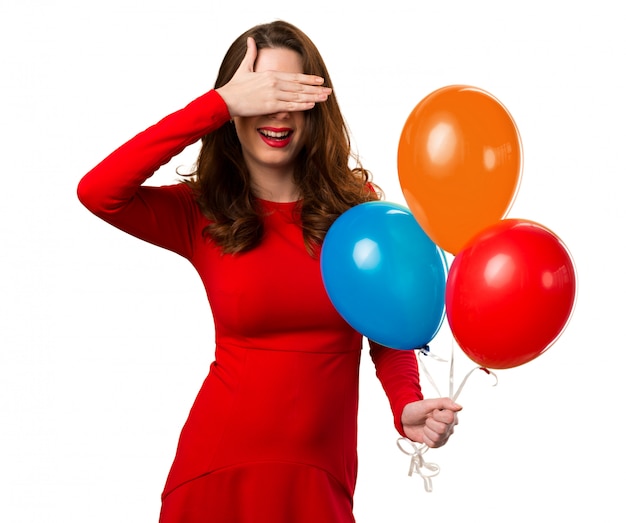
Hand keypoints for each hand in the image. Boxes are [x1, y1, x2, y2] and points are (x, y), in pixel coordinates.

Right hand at [216, 37, 331, 116]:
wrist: (226, 99)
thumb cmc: (235, 86)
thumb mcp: (244, 67)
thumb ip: (251, 54)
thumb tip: (251, 40)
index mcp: (270, 75)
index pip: (294, 77)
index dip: (309, 79)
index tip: (319, 80)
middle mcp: (274, 83)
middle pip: (300, 87)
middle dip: (316, 89)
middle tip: (328, 91)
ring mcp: (273, 95)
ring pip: (298, 96)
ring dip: (313, 97)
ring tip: (324, 98)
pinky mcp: (270, 106)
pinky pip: (290, 106)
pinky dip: (302, 105)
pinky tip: (312, 105)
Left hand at [401, 398, 461, 447]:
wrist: (406, 419)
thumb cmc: (417, 409)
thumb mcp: (429, 402)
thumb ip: (445, 402)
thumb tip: (460, 407)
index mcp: (450, 414)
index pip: (450, 418)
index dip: (438, 415)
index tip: (433, 411)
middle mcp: (449, 426)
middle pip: (442, 429)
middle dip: (430, 423)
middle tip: (427, 419)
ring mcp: (444, 436)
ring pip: (437, 437)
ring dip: (427, 430)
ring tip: (425, 425)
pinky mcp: (438, 443)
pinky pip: (433, 444)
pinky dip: (425, 438)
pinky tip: (425, 433)